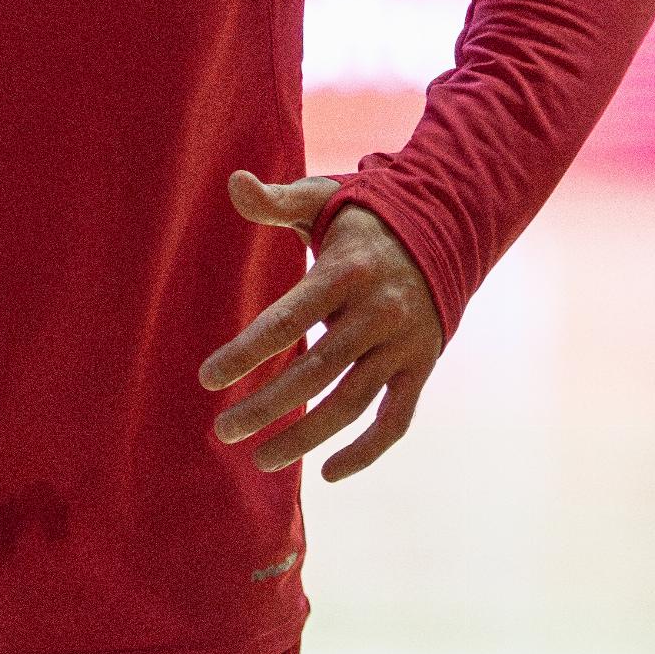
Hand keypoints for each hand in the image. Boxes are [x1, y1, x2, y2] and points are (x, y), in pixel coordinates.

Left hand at [200, 170, 442, 481]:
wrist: (447, 226)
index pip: (289, 319)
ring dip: (306, 436)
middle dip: (267, 405)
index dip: (247, 351)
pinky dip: (367, 451)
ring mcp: (403, 344)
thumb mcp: (321, 198)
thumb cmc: (363, 216)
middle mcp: (377, 312)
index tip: (207, 378)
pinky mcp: (422, 366)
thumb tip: (234, 181)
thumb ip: (275, 200)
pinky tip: (329, 473)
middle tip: (223, 430)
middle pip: (316, 370)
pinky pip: (395, 418)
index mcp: (346, 272)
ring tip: (261, 459)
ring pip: (351, 403)